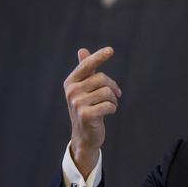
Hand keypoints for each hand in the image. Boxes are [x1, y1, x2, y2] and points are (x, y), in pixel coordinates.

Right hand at [63, 47, 121, 177]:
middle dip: (112, 87)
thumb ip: (85, 70)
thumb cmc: (86, 109)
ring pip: (107, 92)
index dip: (99, 56)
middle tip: (116, 94)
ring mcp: (77, 103)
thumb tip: (82, 50)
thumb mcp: (84, 89)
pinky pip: (109, 105)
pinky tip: (108, 113)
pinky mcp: (86, 115)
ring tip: (110, 105)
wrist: (84, 136)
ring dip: (113, 99)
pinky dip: (113, 109)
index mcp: (71, 82)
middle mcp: (72, 91)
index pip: (86, 65)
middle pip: (102, 78)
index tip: (111, 50)